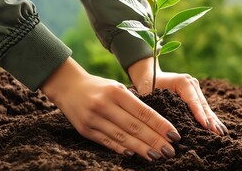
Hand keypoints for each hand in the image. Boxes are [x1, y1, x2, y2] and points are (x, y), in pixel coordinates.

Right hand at [41, 57, 180, 160]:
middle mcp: (105, 105)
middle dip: (155, 140)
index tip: (175, 135)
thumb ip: (132, 102)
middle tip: (170, 151)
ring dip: (141, 148)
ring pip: (122, 137)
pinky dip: (122, 149)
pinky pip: (107, 142)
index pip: (143, 112)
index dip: (160, 125)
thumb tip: (154, 122)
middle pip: (135, 126)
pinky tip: (134, 154)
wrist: (66, 86)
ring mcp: (94, 118)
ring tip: (157, 156)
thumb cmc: (98, 86)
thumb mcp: (115, 86)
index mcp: (116, 92)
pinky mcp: (85, 130)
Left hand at [128, 57, 227, 135]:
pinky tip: (218, 128)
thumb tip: (167, 126)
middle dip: (210, 120)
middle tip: (218, 134)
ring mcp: (195, 88)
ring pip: (206, 107)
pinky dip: (210, 118)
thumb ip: (161, 108)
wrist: (149, 75)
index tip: (206, 126)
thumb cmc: (148, 86)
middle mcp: (192, 83)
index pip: (193, 101)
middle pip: (202, 105)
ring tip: (222, 133)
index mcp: (182, 82)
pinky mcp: (196, 94)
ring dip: (213, 121)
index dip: (199, 115)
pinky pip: (204, 108)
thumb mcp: (152, 96)